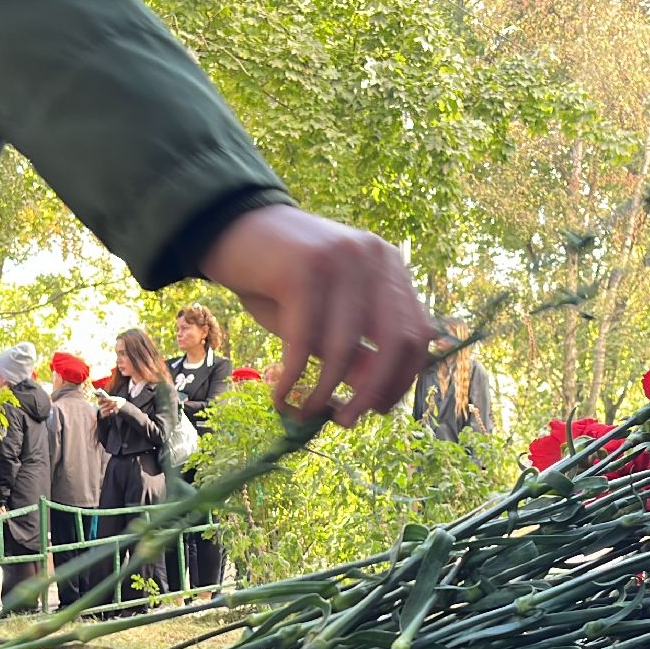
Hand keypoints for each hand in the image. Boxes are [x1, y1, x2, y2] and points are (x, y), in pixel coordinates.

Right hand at [200, 205, 433, 426]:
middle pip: (398, 342)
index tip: (376, 408)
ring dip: (325, 392)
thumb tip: (377, 401)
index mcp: (389, 266)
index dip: (402, 379)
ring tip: (306, 411)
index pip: (419, 333)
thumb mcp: (324, 317)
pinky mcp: (301, 268)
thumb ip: (356, 350)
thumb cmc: (279, 278)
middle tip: (347, 421)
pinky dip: (293, 380)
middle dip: (375, 392)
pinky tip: (281, 397)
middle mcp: (374, 257)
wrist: (231, 228)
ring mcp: (340, 258)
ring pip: (346, 347)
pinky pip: (304, 342)